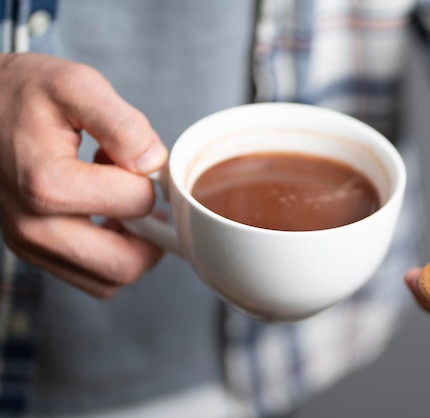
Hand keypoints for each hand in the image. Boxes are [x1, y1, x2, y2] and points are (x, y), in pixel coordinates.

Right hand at [0, 53, 168, 297]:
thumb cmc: (23, 93)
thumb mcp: (76, 86)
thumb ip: (123, 125)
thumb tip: (153, 163)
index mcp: (46, 184)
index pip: (137, 203)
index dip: (150, 178)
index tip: (134, 157)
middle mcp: (33, 227)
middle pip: (125, 265)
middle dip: (150, 231)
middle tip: (142, 194)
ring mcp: (29, 244)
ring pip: (109, 279)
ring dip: (129, 246)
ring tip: (115, 200)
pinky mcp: (31, 251)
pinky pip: (90, 275)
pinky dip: (108, 253)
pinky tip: (102, 213)